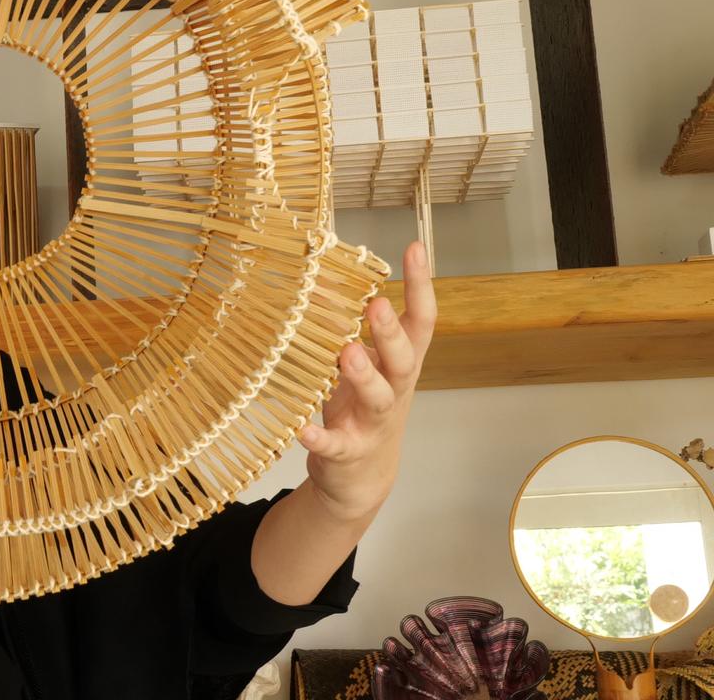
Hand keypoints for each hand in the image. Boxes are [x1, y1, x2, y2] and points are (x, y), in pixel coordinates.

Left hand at [299, 241, 436, 521]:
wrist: (361, 475)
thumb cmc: (360, 405)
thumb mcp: (360, 361)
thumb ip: (345, 324)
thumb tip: (322, 278)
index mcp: (400, 363)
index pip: (421, 321)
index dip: (421, 286)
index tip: (415, 248)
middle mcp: (395, 390)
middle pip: (404, 359)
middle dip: (392, 332)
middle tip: (377, 305)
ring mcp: (374, 423)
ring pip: (378, 398)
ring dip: (365, 375)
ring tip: (348, 352)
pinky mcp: (348, 451)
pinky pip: (335, 444)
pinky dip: (319, 437)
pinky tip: (302, 428)